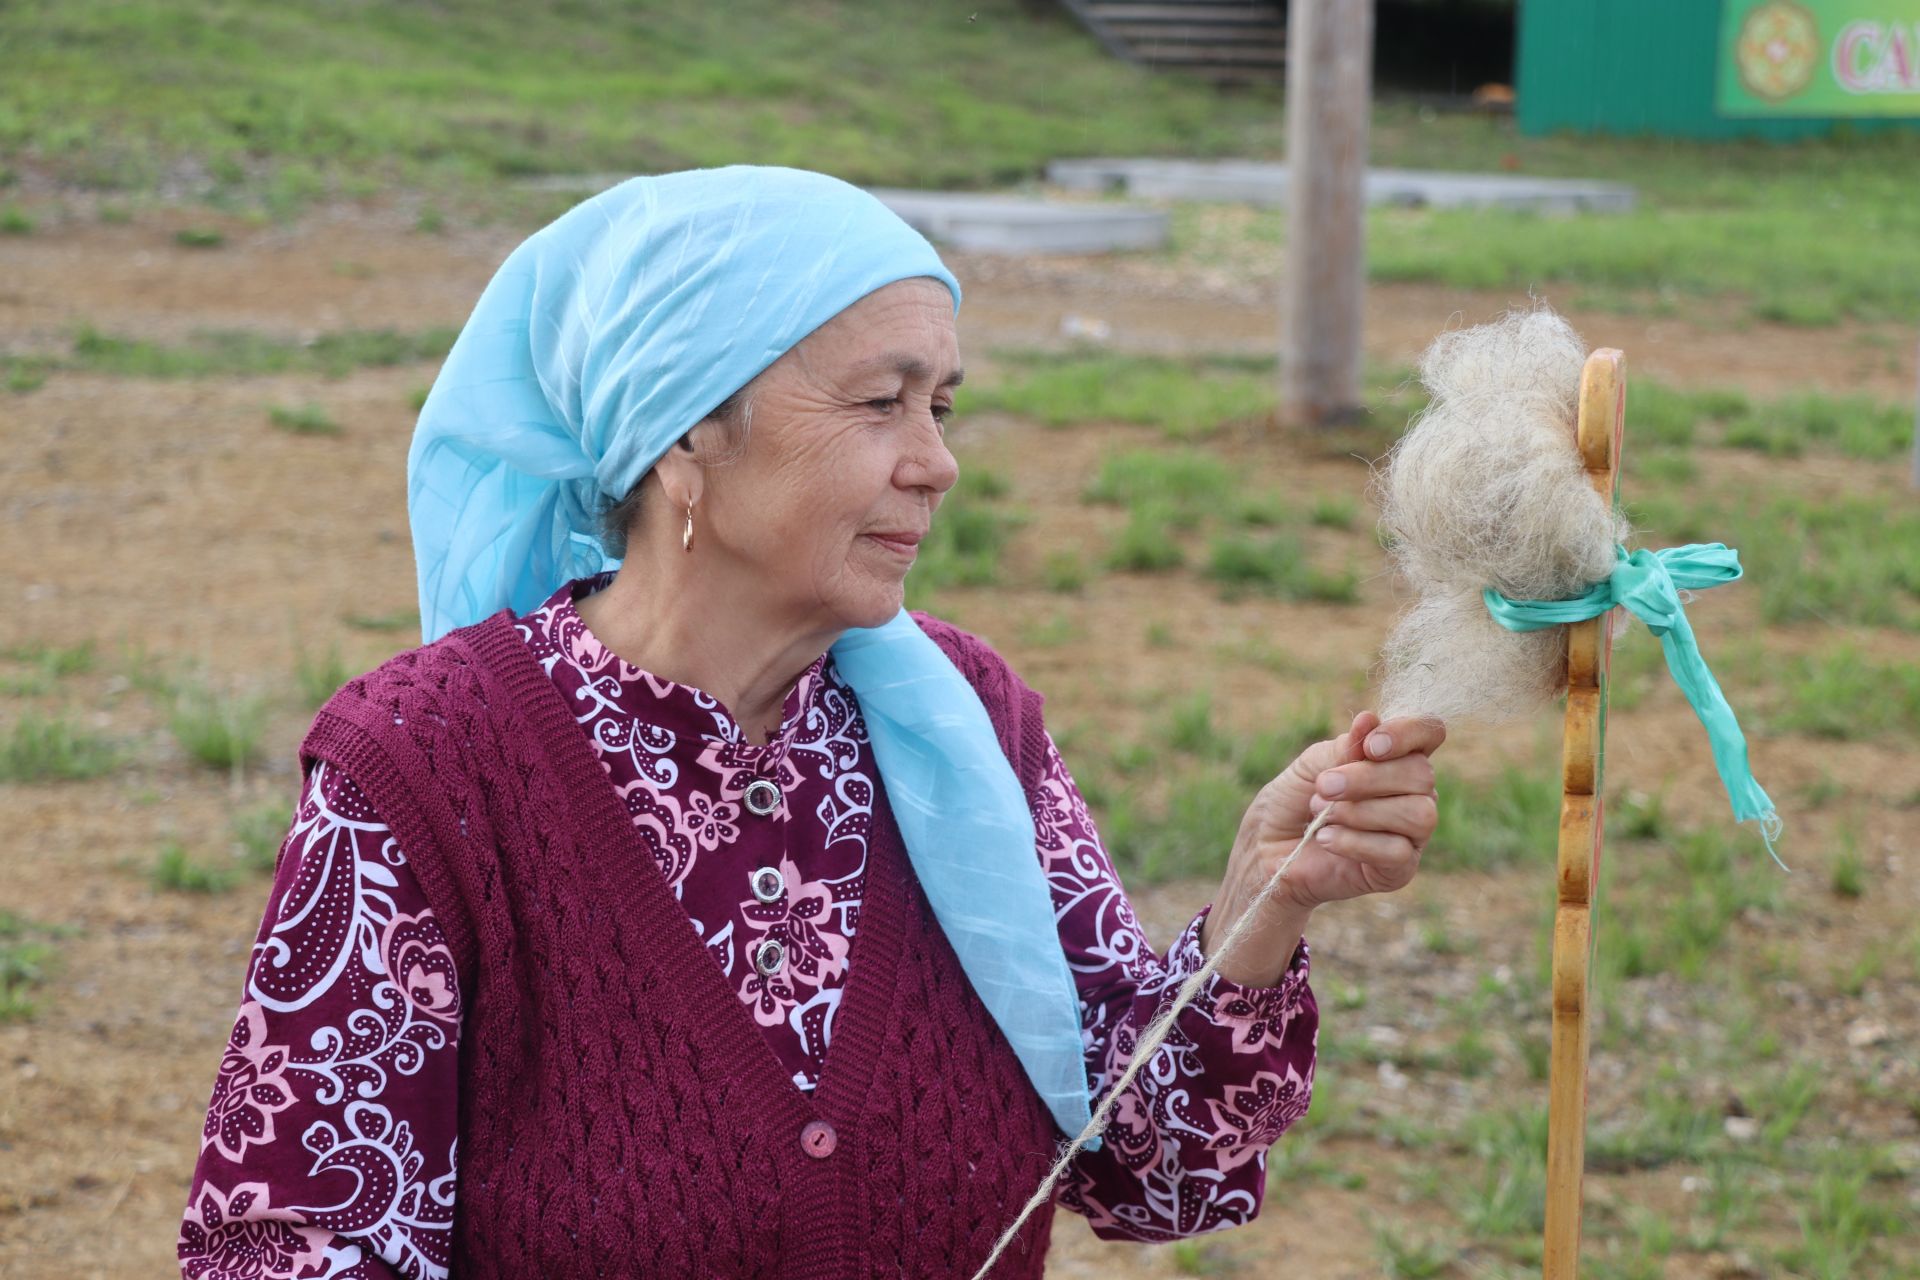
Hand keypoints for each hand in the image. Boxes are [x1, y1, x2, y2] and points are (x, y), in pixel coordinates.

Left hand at [1201, 712, 1445, 983]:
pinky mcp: (1399, 870)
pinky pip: (1397, 852)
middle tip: (1323, 786)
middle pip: (1422, 775)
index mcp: (1397, 759)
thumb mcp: (1313, 765)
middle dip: (1368, 778)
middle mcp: (1414, 794)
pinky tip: (1325, 839)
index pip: (1430, 733)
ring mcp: (1411, 834)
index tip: (1370, 746)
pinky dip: (1354, 842)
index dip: (1408, 733)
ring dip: (1362, 811)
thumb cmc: (1292, 802)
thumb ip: (1345, 746)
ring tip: (1322, 814)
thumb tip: (1369, 719)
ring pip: (1418, 814)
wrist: (1267, 851)